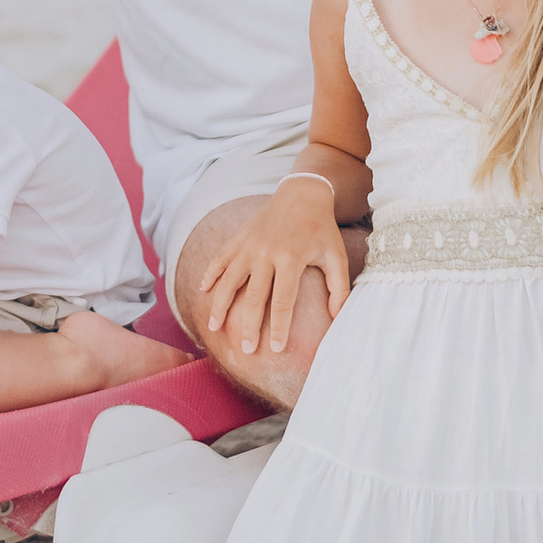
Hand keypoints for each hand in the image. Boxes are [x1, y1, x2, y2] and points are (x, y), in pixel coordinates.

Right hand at [196, 183, 350, 366]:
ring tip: (213, 328)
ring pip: (229, 280)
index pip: (282, 302)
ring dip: (219, 305)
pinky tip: (202, 292)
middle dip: (247, 326)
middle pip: (252, 297)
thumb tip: (338, 319)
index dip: (278, 328)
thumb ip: (339, 288)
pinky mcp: (240, 237)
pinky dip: (210, 274)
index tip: (274, 349)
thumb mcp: (337, 256)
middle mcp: (266, 253)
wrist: (302, 192)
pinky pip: (220, 258)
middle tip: (245, 350)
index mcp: (291, 259)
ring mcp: (249, 245)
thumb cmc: (322, 229)